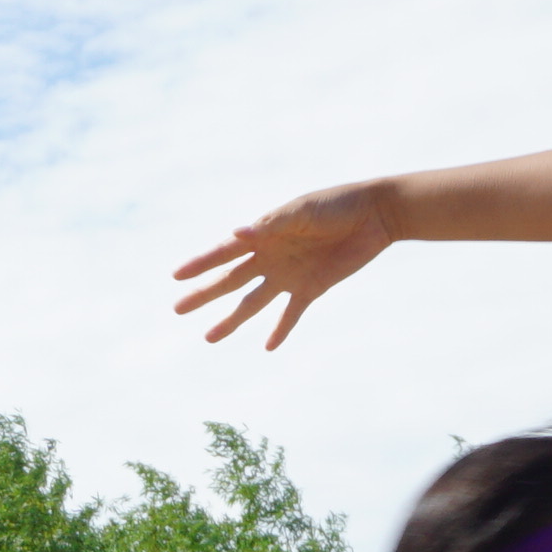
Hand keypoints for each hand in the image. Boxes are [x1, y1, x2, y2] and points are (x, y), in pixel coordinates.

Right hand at [171, 181, 395, 348]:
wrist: (376, 215)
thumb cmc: (337, 205)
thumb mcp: (302, 210)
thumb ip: (272, 224)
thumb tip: (237, 234)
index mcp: (264, 234)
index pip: (225, 252)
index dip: (200, 263)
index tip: (176, 276)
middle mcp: (271, 257)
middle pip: (230, 280)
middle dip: (204, 294)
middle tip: (178, 309)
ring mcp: (289, 275)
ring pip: (252, 303)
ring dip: (231, 320)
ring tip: (209, 338)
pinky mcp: (311, 288)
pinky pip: (290, 314)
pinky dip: (280, 330)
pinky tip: (268, 346)